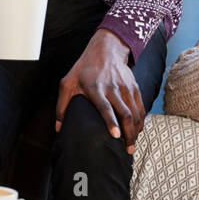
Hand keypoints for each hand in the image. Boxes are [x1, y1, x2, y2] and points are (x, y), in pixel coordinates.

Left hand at [56, 29, 143, 154]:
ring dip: (136, 130)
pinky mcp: (134, 87)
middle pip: (125, 113)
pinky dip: (141, 120)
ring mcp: (126, 87)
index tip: (116, 136)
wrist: (106, 49)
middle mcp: (113, 88)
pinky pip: (141, 106)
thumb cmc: (83, 69)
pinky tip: (137, 131)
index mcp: (96, 88)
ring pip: (136, 112)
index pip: (106, 108)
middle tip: (127, 150)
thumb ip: (61, 106)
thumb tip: (58, 128)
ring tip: (132, 145)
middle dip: (128, 133)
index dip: (111, 122)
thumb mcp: (68, 83)